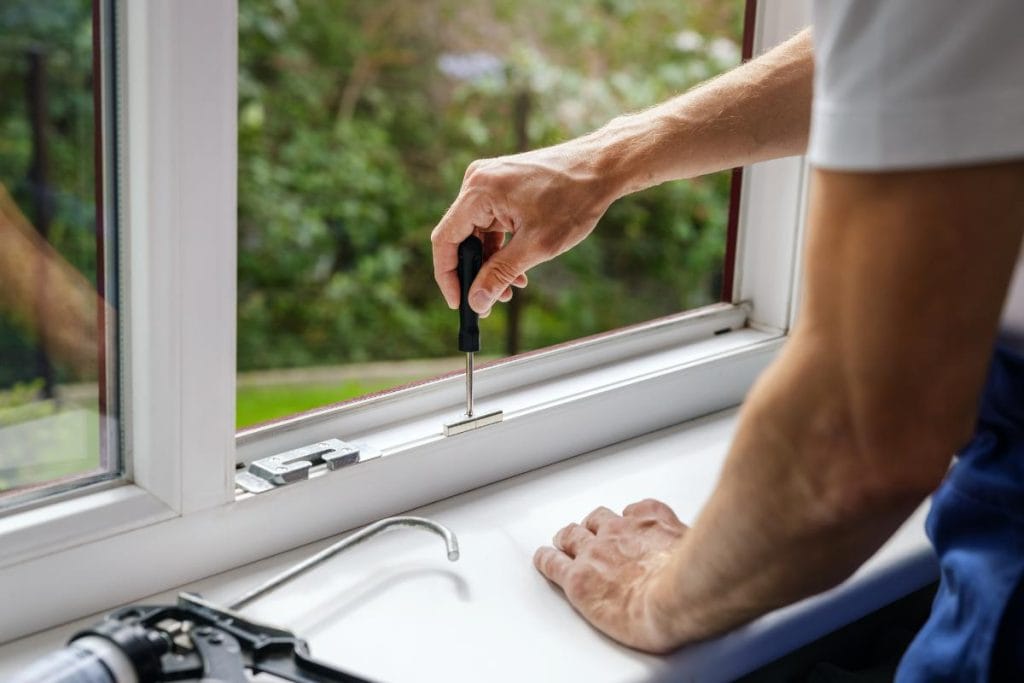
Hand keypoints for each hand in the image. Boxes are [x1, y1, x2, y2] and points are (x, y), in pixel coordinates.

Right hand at [431, 140, 615, 315]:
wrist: (602, 167)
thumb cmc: (573, 199)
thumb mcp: (536, 246)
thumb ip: (500, 274)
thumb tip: (476, 301)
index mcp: (478, 191)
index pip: (445, 240)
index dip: (447, 276)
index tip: (458, 303)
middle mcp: (477, 181)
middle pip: (460, 238)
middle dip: (475, 273)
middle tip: (488, 303)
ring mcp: (489, 182)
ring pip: (477, 233)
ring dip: (490, 264)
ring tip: (511, 289)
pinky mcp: (502, 186)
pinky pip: (491, 224)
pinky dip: (501, 248)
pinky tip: (518, 270)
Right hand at [533, 499, 689, 652]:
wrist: (682, 595)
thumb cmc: (653, 618)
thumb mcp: (612, 626)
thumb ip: (602, 604)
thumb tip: (613, 607)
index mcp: (582, 580)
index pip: (553, 563)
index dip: (548, 559)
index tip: (545, 557)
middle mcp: (596, 549)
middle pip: (571, 535)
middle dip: (568, 537)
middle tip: (569, 539)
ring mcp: (622, 529)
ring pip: (599, 516)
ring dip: (598, 522)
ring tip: (601, 526)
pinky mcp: (649, 517)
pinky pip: (637, 507)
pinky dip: (636, 513)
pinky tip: (641, 518)